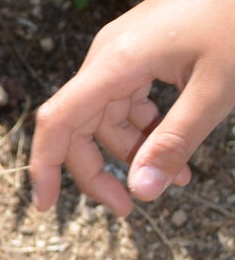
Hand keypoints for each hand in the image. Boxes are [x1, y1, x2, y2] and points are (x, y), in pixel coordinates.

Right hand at [28, 0, 234, 214]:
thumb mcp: (214, 91)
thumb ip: (175, 141)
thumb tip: (142, 191)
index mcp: (115, 62)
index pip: (57, 121)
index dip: (44, 166)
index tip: (44, 207)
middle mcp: (108, 56)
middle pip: (79, 125)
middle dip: (99, 170)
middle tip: (132, 209)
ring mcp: (123, 52)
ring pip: (107, 116)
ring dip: (133, 151)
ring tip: (180, 179)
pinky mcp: (141, 51)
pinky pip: (128, 99)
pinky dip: (146, 128)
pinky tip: (178, 148)